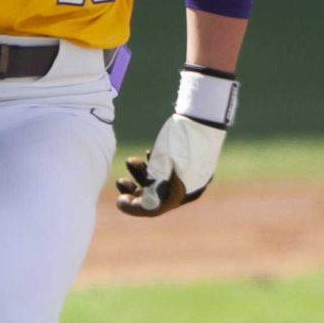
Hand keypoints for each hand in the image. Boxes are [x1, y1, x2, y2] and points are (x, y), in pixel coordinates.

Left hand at [116, 67, 235, 217]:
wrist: (204, 114)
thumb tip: (144, 208)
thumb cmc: (181, 139)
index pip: (155, 208)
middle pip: (158, 198)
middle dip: (136, 190)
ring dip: (143, 175)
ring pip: (163, 183)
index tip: (119, 200)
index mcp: (185, 193)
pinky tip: (148, 155)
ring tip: (130, 161)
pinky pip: (171, 173)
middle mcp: (191, 189)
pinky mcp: (192, 163)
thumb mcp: (162, 164)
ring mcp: (193, 176)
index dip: (134, 207)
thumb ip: (152, 187)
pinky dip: (156, 168)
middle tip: (120, 182)